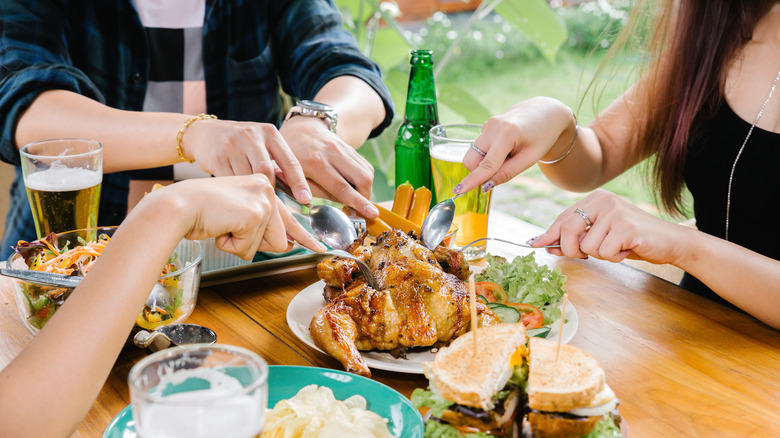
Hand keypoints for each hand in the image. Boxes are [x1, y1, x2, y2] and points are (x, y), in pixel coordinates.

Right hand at [151, 175, 324, 258]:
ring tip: (222, 225)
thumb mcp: (236, 215)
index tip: (319, 248)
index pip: (288, 216)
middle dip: (252, 243)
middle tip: (227, 227)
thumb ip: (261, 225)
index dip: (304, 236)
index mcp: (262, 184)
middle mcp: (266, 186)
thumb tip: (288, 244)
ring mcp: (263, 198)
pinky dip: (230, 245)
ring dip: (240, 244)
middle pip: (279, 239)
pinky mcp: (256, 212)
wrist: (177, 205)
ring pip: (268, 245)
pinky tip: (218, 226)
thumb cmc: (200, 211)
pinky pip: (249, 248)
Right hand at [180, 118, 312, 203]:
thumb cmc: (241, 145)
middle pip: (267, 171)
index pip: (289, 160)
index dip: (299, 182)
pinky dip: (235, 192)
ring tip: (251, 203)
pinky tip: (235, 196)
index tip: (305, 200)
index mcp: (269, 133)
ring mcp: (232, 144)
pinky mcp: (216, 156)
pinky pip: (230, 181)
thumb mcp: (261, 145)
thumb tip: (300, 194)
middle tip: (270, 205)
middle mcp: (252, 136)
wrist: (203, 133)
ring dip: (250, 193)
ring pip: (247, 178)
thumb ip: (277, 164)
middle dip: (269, 191)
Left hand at [280, 116, 378, 217]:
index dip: (357, 202)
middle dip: (366, 198)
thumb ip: (309, 190)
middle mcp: (333, 153)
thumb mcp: (290, 173)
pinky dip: (364, 180)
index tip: (371, 214)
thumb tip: (327, 206)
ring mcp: (344, 149)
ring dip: (365, 190)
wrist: (301, 127)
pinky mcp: (351, 148)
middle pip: (362, 178)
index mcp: (315, 162)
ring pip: (367, 173)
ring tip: (355, 198)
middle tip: (363, 211)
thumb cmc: (291, 154)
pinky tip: (353, 186)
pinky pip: (365, 167)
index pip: (341, 187)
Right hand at [456, 97, 574, 193]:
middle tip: (503, 169)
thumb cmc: (542, 136)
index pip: (486, 164)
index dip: (472, 180)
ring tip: (510, 154)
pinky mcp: (486, 125)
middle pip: (472, 159)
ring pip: (475, 154)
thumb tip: (486, 185)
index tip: (458, 191)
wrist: (546, 112)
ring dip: (487, 161)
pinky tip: (507, 146)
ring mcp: (487, 124)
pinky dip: (490, 153)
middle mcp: (492, 126)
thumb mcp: (530, 158)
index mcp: (507, 134)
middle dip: (479, 171)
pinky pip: (481, 147)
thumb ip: (507, 172)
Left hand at [529, 189, 687, 264]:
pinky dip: (615, 257)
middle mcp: (604, 201)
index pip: (564, 217)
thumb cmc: (632, 240)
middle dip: (571, 250)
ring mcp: (616, 212)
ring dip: (600, 255)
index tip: (535, 244)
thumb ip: (577, 236)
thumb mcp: (601, 235)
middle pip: (569, 230)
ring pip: (587, 246)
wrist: (671, 242)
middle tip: (586, 255)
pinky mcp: (627, 227)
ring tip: (618, 247)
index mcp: (596, 199)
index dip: (549, 233)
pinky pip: (604, 252)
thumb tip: (545, 244)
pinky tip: (628, 249)